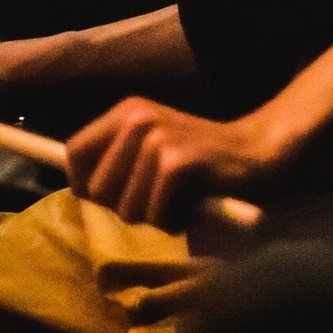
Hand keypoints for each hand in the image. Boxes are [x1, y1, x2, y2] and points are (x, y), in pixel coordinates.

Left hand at [65, 95, 283, 232]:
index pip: (73, 152)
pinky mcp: (178, 162)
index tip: (111, 199)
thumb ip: (117, 163)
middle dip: (126, 207)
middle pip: (97, 189)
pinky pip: (156, 215)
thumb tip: (79, 189)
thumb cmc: (202, 162)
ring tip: (181, 199)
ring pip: (127, 209)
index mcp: (126, 111)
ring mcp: (158, 138)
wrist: (259, 153)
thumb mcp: (153, 150)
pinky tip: (195, 204)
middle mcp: (137, 118)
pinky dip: (175, 221)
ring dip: (155, 217)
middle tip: (160, 199)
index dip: (84, 185)